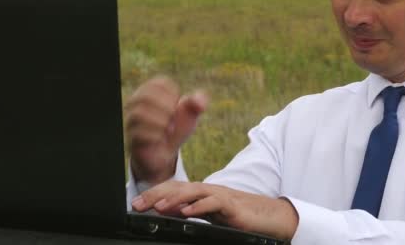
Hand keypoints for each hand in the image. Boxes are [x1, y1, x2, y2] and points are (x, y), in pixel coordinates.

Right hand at [125, 77, 207, 183]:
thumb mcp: (190, 114)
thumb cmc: (175, 127)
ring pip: (139, 114)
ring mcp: (131, 121)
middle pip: (145, 96)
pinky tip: (161, 138)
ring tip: (169, 128)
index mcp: (150, 91)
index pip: (158, 83)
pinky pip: (138, 133)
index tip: (178, 104)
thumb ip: (198, 103)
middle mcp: (136, 103)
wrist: (164, 153)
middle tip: (173, 116)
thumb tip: (200, 104)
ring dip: (160, 121)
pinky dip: (155, 135)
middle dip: (165, 106)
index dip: (173, 94)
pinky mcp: (131, 139)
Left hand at [131, 180, 298, 240]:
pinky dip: (199, 206)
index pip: (174, 189)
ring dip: (174, 198)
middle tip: (138, 205)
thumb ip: (192, 213)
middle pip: (179, 187)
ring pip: (193, 191)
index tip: (136, 204)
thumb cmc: (240, 217)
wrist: (269, 217)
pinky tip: (187, 212)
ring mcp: (220, 196)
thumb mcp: (211, 216)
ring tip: (157, 206)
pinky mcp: (232, 206)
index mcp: (201, 193)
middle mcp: (208, 191)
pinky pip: (214, 203)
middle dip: (156, 194)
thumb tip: (169, 216)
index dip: (154, 194)